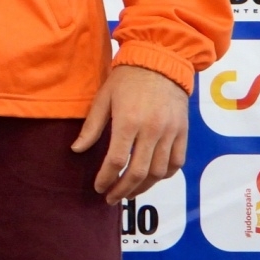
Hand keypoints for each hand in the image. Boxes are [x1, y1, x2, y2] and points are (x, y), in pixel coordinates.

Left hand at [72, 63, 188, 203]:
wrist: (160, 61)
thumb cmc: (126, 78)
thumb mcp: (103, 97)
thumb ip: (92, 126)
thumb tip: (76, 150)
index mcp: (128, 121)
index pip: (116, 160)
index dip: (106, 178)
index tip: (98, 187)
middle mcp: (151, 130)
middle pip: (138, 172)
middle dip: (122, 190)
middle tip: (111, 197)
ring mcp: (170, 133)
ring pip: (158, 172)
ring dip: (142, 187)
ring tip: (128, 191)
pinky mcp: (183, 133)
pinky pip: (176, 163)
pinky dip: (164, 175)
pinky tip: (151, 177)